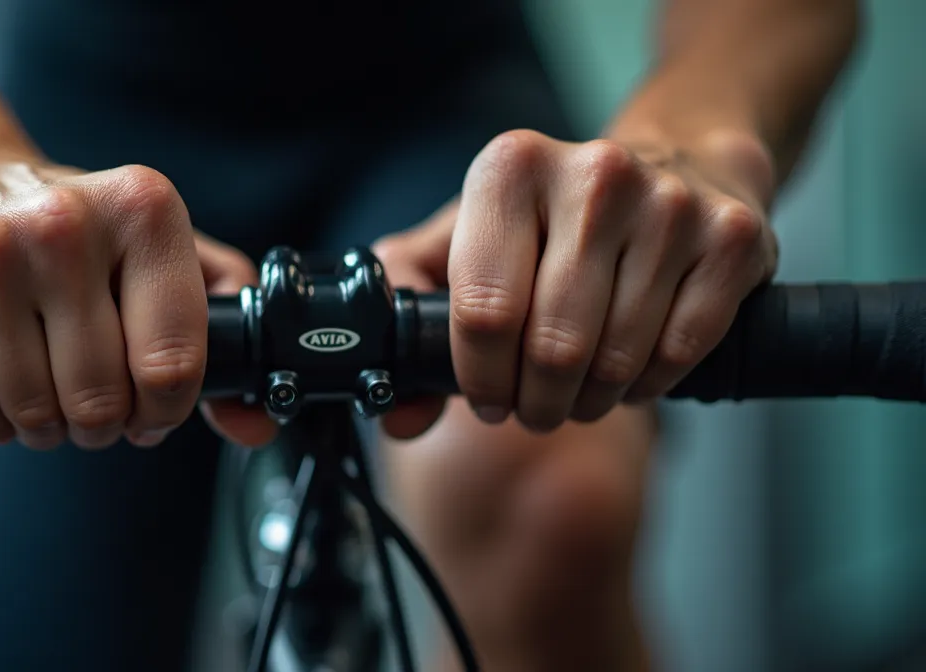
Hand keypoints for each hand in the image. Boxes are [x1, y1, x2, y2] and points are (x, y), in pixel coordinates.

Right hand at [0, 159, 271, 448]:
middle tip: (94, 407)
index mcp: (143, 210)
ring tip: (47, 397)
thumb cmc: (75, 231)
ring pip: (34, 407)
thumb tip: (254, 425)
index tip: (151, 408)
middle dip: (102, 424)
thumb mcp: (160, 251)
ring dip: (46, 426)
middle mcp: (65, 222)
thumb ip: (223, 326)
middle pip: (101, 398)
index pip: (173, 364)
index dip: (164, 411)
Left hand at [375, 129, 778, 432]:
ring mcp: (670, 204)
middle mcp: (594, 175)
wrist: (679, 162)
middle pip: (551, 347)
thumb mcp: (465, 235)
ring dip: (590, 400)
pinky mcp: (732, 238)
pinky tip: (632, 372)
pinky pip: (680, 353)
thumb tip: (397, 413)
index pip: (483, 313)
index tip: (487, 398)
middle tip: (534, 407)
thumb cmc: (554, 218)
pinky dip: (648, 385)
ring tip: (578, 392)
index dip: (481, 379)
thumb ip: (409, 308)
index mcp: (511, 168)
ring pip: (615, 359)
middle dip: (536, 402)